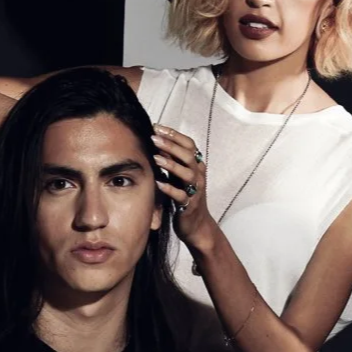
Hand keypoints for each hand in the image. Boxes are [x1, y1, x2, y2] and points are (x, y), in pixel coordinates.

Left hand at [151, 125, 214, 254]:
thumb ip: (172, 161)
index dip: (174, 135)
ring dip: (171, 164)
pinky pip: (181, 196)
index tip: (156, 126)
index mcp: (196, 167)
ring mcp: (195, 191)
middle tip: (153, 137)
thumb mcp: (179, 176)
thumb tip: (154, 141)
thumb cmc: (184, 197)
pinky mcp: (189, 205)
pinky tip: (158, 183)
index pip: (189, 145)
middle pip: (189, 156)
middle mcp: (198, 176)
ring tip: (155, 157)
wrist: (195, 225)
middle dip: (171, 145)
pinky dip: (170, 189)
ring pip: (187, 174)